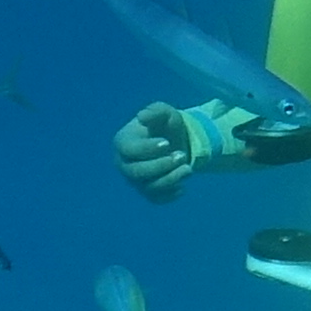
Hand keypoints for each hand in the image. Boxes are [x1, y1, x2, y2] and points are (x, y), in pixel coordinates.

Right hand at [113, 102, 243, 200]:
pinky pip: (156, 199)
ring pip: (148, 187)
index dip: (148, 149)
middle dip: (161, 166)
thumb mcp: (164, 113)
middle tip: (182, 155)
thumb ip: (155, 112)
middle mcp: (124, 164)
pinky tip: (183, 186)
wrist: (177, 142)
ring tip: (188, 169)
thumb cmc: (165, 125)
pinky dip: (170, 195)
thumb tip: (142, 116)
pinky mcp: (147, 191)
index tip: (167, 143)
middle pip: (136, 172)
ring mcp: (134, 180)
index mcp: (123, 142)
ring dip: (170, 179)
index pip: (129, 150)